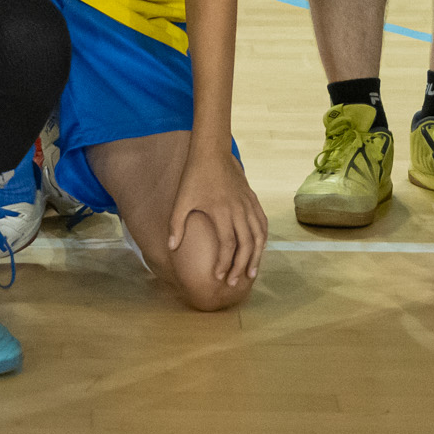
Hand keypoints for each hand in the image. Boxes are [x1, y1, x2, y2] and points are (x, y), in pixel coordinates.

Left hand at [165, 145, 266, 286]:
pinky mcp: (252, 198)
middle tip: (235, 282)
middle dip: (241, 266)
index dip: (225, 263)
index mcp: (221, 211)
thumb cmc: (194, 176)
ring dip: (256, 256)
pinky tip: (260, 247)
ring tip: (252, 272)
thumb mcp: (182, 200)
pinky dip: (262, 237)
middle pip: (246, 244)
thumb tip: (171, 247)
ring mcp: (247, 203)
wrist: (212, 151)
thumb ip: (176, 225)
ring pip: (258, 235)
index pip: (228, 244)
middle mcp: (238, 209)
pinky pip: (262, 222)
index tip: (219, 277)